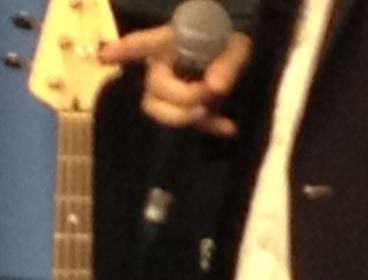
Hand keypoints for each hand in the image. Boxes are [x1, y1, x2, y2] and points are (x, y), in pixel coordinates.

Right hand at [99, 25, 251, 135]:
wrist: (243, 63)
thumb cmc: (232, 45)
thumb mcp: (237, 46)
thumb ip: (227, 63)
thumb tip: (215, 87)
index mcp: (170, 44)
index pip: (142, 44)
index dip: (122, 49)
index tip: (104, 57)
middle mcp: (163, 68)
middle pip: (154, 88)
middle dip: (181, 96)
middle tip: (208, 92)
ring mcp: (172, 91)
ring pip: (158, 109)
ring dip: (182, 115)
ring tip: (207, 110)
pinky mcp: (186, 110)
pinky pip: (189, 124)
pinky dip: (210, 126)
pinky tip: (229, 127)